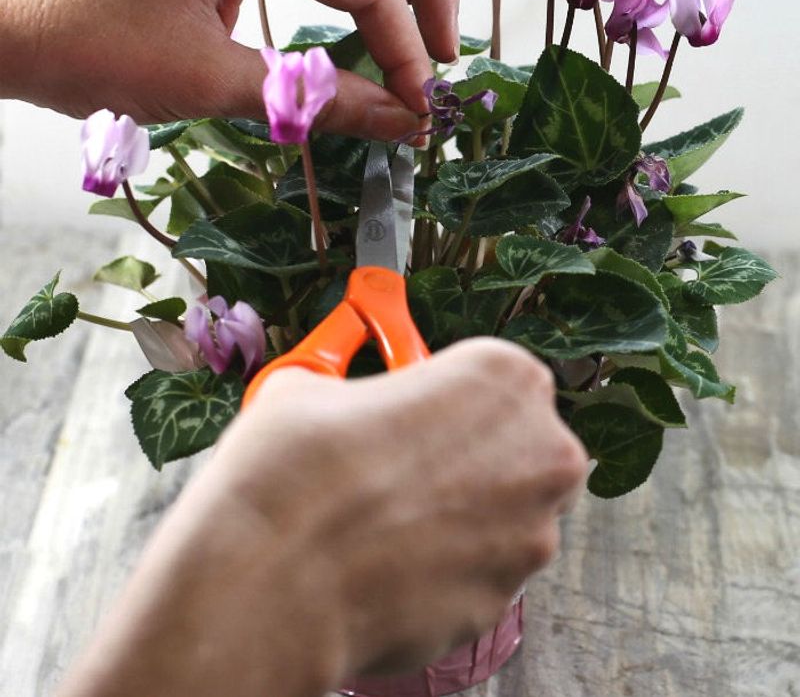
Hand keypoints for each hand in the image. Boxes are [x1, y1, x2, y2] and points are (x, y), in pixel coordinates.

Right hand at [57, 340, 585, 696]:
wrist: (262, 586)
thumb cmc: (284, 468)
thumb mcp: (310, 383)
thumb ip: (356, 370)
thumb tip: (353, 365)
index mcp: (499, 376)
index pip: (500, 368)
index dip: (450, 383)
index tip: (418, 394)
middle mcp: (536, 449)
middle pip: (514, 434)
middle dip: (465, 440)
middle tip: (396, 453)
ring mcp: (531, 530)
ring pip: (505, 498)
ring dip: (460, 498)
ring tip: (382, 510)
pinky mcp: (504, 595)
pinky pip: (487, 557)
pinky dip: (452, 552)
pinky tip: (388, 556)